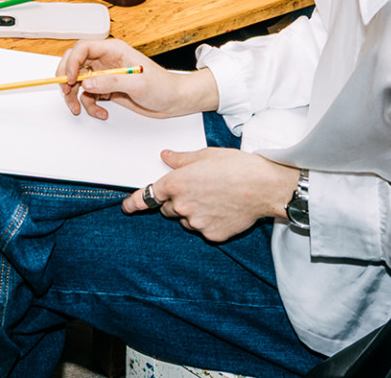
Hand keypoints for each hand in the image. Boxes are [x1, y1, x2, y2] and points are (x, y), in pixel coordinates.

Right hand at [58, 38, 215, 119]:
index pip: (83, 48)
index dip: (72, 62)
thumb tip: (87, 83)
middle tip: (66, 92)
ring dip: (74, 96)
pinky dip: (90, 106)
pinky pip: (88, 96)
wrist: (174, 101)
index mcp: (113, 50)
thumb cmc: (163, 86)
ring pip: (78, 82)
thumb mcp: (138, 84)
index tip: (71, 79)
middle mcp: (106, 61)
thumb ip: (111, 82)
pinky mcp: (106, 89)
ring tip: (79, 109)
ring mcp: (105, 75)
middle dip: (67, 78)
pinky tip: (102, 112)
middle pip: (75, 63)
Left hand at [134, 147, 298, 241]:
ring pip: (186, 220)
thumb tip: (165, 157)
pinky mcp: (212, 234)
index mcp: (175, 184)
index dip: (134, 203)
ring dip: (192, 212)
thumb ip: (180, 159)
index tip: (127, 208)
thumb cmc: (235, 166)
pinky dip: (209, 222)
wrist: (263, 186)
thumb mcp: (204, 155)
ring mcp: (197, 222)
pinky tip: (223, 209)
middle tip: (196, 190)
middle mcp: (181, 205)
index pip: (147, 196)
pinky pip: (204, 229)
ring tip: (215, 198)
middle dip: (175, 201)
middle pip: (167, 209)